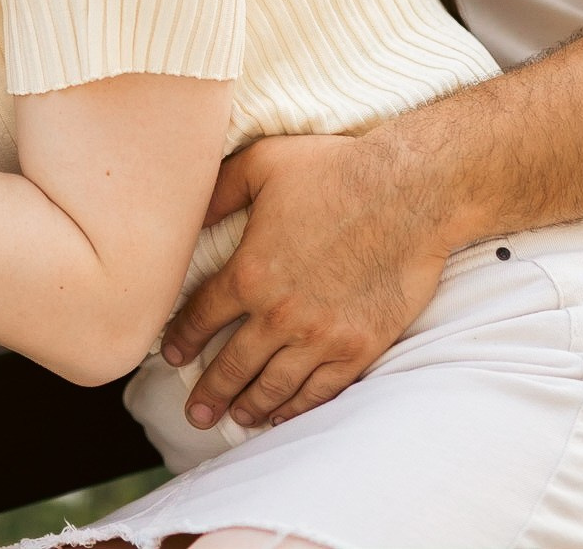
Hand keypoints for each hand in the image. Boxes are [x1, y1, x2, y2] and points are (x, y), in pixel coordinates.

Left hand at [158, 133, 450, 430]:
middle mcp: (280, 314)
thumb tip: (187, 212)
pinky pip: (321, 390)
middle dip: (209, 392)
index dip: (183, 339)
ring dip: (250, 407)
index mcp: (250, 272)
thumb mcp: (263, 163)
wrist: (411, 192)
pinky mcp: (359, 347)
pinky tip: (283, 415)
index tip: (171, 356)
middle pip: (233, 365)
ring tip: (236, 419)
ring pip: (274, 386)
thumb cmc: (336, 170)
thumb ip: (220, 190)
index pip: (202, 318)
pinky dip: (298, 408)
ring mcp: (321, 336)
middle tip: (196, 413)